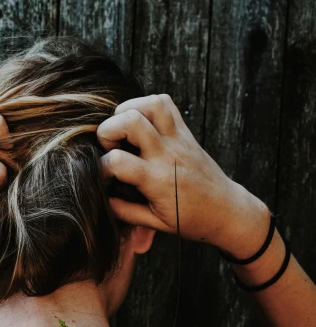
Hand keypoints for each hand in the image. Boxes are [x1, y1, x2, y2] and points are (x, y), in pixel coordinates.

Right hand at [98, 95, 268, 249]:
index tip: (105, 178)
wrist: (226, 210)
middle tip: (110, 148)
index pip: (117, 161)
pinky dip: (148, 105)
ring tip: (124, 130)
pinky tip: (141, 123)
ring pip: (150, 103)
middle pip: (130, 120)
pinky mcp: (186, 132)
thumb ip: (125, 212)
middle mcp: (167, 154)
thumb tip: (104, 197)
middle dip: (108, 130)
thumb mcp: (155, 223)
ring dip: (128, 110)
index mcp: (157, 181)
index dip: (101, 168)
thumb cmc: (191, 220)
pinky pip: (166, 104)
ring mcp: (178, 139)